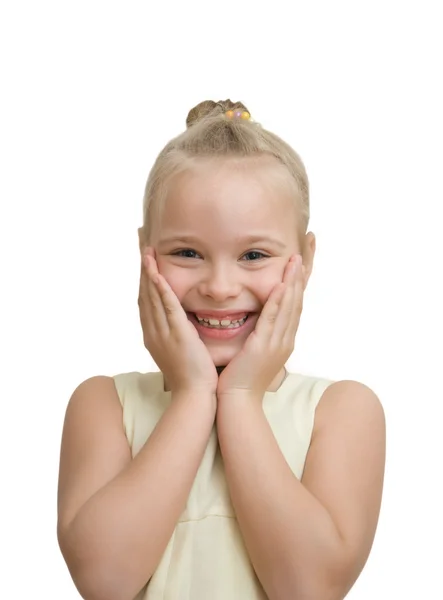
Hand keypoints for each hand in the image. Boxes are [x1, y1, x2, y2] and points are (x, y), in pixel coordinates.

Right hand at [138, 247, 218, 394]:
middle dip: (143, 271)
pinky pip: (167, 307)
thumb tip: (181, 325)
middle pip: (144, 295)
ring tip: (146, 252)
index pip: (146, 302)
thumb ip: (177, 336)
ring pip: (152, 297)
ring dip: (149, 273)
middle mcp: (153, 332)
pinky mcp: (177, 334)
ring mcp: (162, 333)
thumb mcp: (179, 352)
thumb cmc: (192, 376)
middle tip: (142, 248)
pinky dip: (161, 289)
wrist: (194, 395)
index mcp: (153, 336)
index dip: (144, 281)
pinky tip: (158, 274)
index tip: (145, 263)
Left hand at [216, 255, 303, 398]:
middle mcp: (285, 339)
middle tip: (307, 251)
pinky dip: (279, 301)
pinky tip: (281, 285)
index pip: (295, 304)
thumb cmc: (240, 377)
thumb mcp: (254, 351)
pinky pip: (273, 319)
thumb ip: (258, 333)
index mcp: (283, 339)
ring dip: (293, 282)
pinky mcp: (264, 346)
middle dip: (302, 275)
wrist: (238, 400)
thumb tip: (256, 319)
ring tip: (296, 260)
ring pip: (289, 307)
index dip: (299, 281)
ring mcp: (278, 343)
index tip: (302, 260)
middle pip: (298, 300)